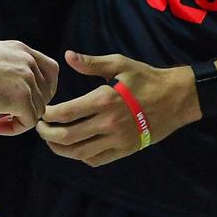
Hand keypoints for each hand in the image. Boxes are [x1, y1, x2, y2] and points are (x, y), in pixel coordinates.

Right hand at [0, 39, 58, 134]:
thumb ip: (7, 66)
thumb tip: (8, 85)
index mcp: (23, 51)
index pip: (50, 71)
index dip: (41, 89)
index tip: (22, 99)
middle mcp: (29, 63)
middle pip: (46, 93)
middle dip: (28, 106)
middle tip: (4, 114)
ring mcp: (28, 80)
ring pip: (38, 109)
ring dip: (19, 120)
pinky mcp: (21, 98)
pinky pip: (28, 121)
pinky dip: (14, 128)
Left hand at [35, 50, 197, 167]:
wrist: (176, 99)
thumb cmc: (146, 78)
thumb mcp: (120, 64)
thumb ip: (91, 63)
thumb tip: (67, 56)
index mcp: (104, 100)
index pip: (66, 113)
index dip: (48, 115)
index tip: (42, 111)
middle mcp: (109, 124)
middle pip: (68, 137)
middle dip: (48, 134)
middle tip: (40, 128)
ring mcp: (117, 140)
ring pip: (80, 153)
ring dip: (60, 149)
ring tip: (51, 140)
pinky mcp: (125, 150)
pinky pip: (97, 160)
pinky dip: (81, 157)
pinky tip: (75, 147)